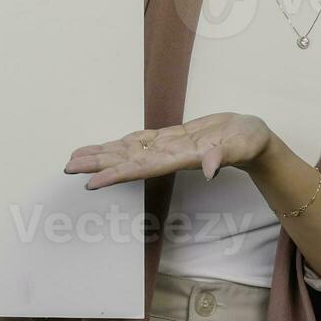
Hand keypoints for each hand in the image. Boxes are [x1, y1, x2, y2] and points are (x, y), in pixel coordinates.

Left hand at [63, 112, 275, 190]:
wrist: (253, 139)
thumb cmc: (249, 142)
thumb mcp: (241, 145)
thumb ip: (222, 156)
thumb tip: (208, 170)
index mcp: (179, 158)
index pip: (140, 169)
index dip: (114, 175)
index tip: (90, 183)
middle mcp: (167, 155)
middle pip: (125, 162)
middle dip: (96, 165)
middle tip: (67, 167)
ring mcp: (166, 147)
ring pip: (126, 152)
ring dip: (101, 155)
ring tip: (74, 157)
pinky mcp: (169, 138)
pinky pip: (137, 141)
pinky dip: (117, 144)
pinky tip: (102, 146)